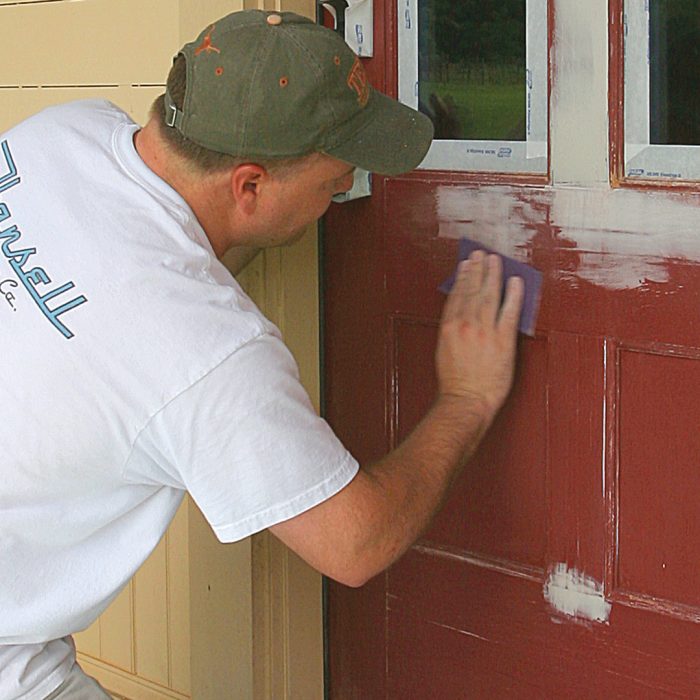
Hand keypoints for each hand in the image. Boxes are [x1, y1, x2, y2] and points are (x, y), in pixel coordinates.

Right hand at [436, 251, 523, 422]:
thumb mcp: (443, 351)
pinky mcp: (502, 340)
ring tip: (495, 261)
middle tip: (481, 254)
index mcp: (448, 327)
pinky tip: (515, 282)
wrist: (466, 400)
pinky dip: (513, 295)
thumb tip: (459, 317)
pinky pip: (509, 312)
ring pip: (489, 295)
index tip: (466, 265)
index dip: (463, 277)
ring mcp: (484, 331)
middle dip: (477, 269)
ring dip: (492, 275)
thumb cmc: (454, 383)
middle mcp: (465, 325)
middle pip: (472, 290)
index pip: (456, 295)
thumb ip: (452, 331)